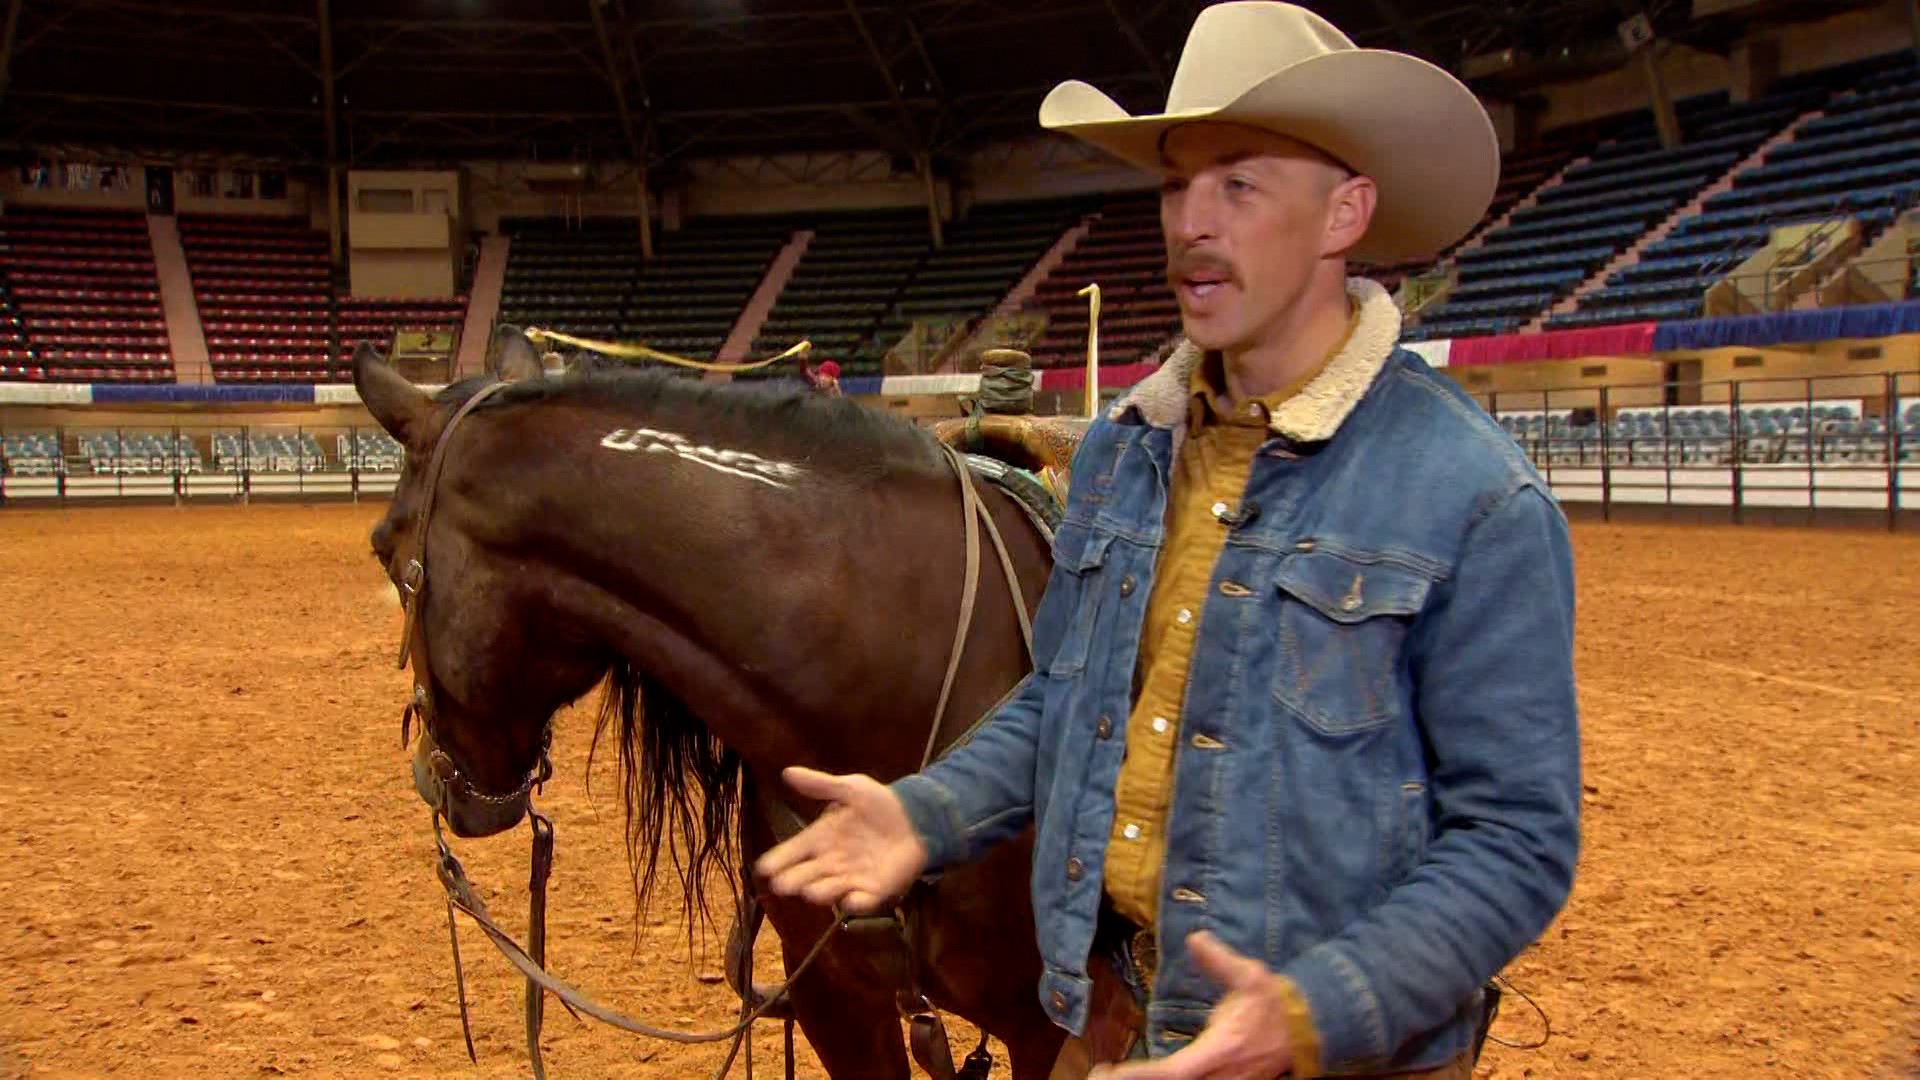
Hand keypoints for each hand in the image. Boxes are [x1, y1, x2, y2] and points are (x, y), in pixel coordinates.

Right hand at [753, 766, 928, 913]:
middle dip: (794, 880)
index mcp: (820, 838)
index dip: (778, 859)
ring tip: (810, 892)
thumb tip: (786, 772)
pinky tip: (851, 899)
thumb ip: (820, 784)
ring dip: (820, 891)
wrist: (915, 818)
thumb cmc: (879, 804)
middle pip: (805, 875)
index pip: (793, 851)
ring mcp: (851, 878)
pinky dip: (856, 902)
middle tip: (782, 884)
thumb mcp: (850, 788)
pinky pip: (861, 900)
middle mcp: (830, 862)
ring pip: (829, 890)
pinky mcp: (874, 890)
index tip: (763, 868)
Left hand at [1089, 931, 1295, 1079]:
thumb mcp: (1249, 975)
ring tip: (1112, 1078)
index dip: (1138, 1076)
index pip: (1173, 1072)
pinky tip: (1145, 1077)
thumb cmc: (1273, 1003)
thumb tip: (1194, 938)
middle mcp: (1220, 1077)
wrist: (1307, 1029)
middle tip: (1096, 1077)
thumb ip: (1219, 960)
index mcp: (1220, 1051)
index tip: (1106, 1072)